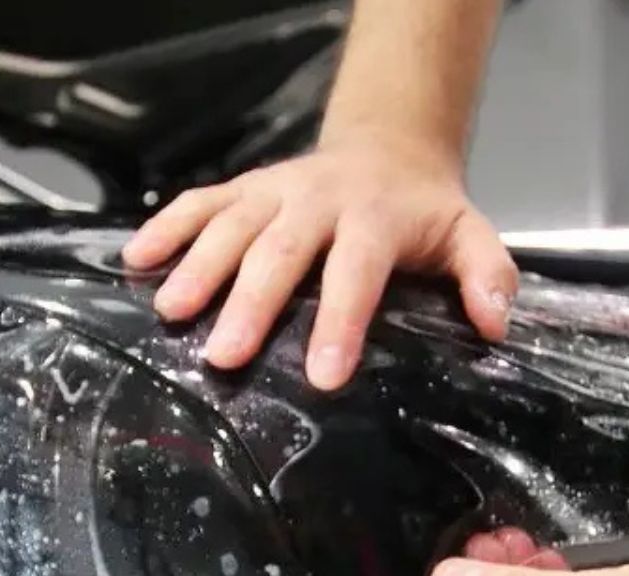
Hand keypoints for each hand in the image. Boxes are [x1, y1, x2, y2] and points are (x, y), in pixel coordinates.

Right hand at [121, 133, 516, 389]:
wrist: (387, 147)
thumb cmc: (421, 210)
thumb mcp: (469, 233)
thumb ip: (487, 275)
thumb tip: (494, 324)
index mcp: (375, 218)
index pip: (356, 272)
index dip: (340, 323)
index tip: (325, 376)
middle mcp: (317, 200)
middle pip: (280, 251)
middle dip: (250, 303)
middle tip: (223, 355)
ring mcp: (273, 192)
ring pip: (231, 226)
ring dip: (197, 267)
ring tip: (171, 312)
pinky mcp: (242, 189)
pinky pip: (199, 202)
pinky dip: (165, 227)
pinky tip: (135, 260)